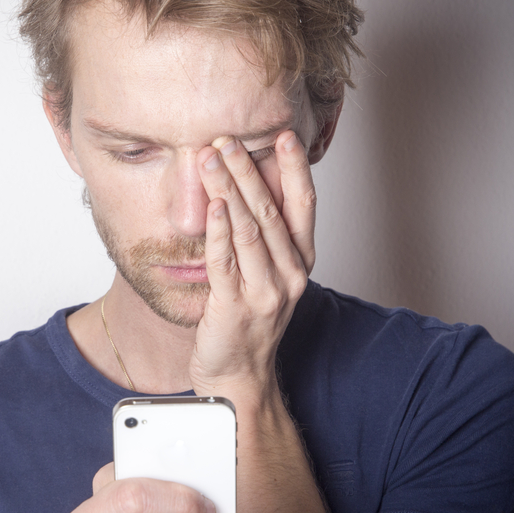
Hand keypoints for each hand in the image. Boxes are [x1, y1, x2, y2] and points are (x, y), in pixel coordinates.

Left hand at [189, 130, 315, 399]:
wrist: (238, 377)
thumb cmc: (250, 324)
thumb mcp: (268, 277)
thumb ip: (264, 239)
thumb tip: (250, 189)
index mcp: (299, 263)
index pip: (302, 206)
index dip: (294, 169)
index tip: (284, 136)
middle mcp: (288, 275)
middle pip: (271, 211)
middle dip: (249, 170)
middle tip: (229, 138)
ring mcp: (264, 293)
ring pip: (249, 231)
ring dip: (230, 190)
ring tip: (211, 158)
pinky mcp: (236, 308)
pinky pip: (227, 263)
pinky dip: (219, 231)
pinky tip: (213, 205)